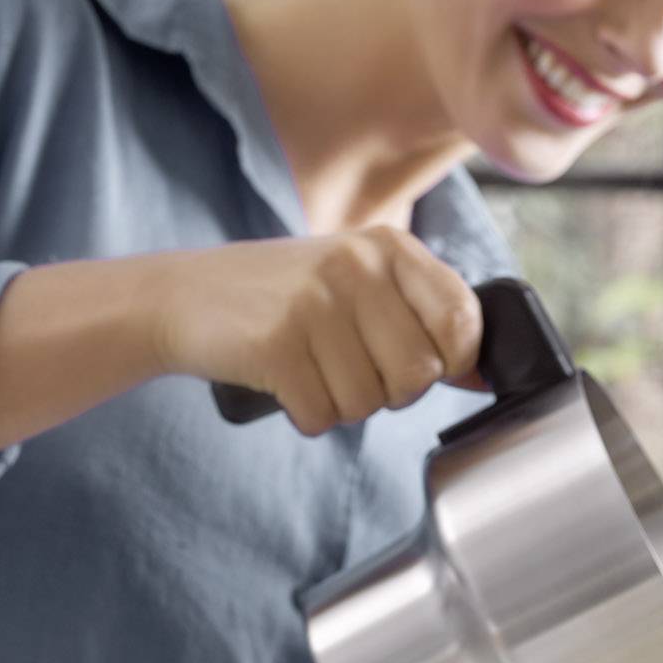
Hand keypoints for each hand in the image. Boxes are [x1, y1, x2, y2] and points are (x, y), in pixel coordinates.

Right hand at [153, 228, 483, 434]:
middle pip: (419, 375)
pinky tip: (285, 382)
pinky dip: (306, 414)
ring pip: (369, 404)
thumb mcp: (356, 282)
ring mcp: (315, 303)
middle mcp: (356, 267)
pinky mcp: (276, 343)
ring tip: (312, 368)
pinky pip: (322, 415)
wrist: (182, 295)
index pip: (463, 318)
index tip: (427, 367)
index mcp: (388, 247)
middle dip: (389, 392)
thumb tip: (480, 375)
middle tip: (350, 369)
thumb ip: (418, 318)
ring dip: (341, 404)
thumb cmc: (282, 296)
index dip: (454, 361)